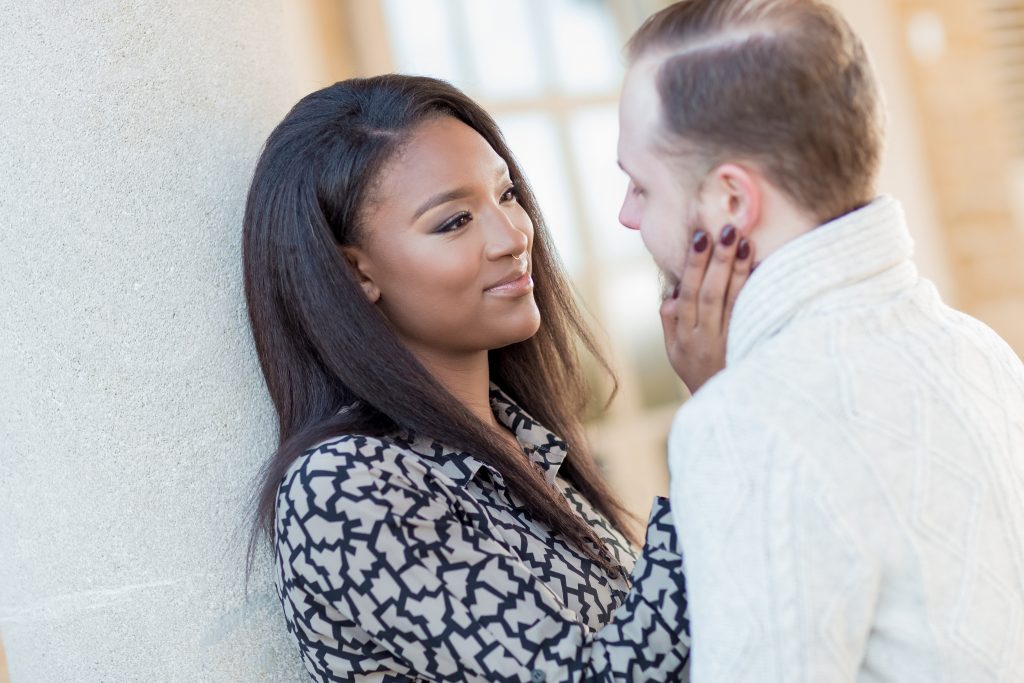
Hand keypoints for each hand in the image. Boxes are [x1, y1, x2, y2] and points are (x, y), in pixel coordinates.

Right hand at [659, 224, 753, 393]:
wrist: (728, 409)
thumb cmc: (697, 372)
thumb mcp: (674, 352)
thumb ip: (670, 320)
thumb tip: (672, 292)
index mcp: (685, 337)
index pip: (688, 295)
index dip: (693, 266)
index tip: (701, 237)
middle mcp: (706, 339)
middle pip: (711, 295)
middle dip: (718, 261)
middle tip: (727, 229)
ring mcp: (729, 344)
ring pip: (734, 303)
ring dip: (740, 271)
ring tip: (746, 242)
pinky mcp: (750, 346)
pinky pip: (754, 316)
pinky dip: (759, 291)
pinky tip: (766, 268)